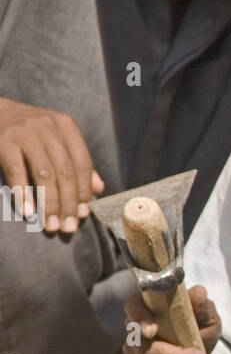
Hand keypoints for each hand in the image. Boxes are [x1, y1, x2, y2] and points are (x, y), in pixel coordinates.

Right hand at [0, 97, 103, 232]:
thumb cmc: (30, 130)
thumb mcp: (56, 139)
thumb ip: (77, 162)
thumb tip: (98, 189)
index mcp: (66, 126)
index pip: (83, 163)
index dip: (84, 191)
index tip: (83, 214)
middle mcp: (49, 127)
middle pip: (65, 172)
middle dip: (68, 203)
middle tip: (68, 227)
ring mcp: (26, 132)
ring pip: (44, 174)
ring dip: (49, 204)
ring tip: (51, 225)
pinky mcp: (5, 141)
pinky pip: (16, 172)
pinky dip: (23, 194)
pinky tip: (28, 212)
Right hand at [123, 285, 221, 353]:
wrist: (197, 351)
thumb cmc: (197, 327)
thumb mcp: (206, 316)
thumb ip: (202, 307)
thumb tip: (200, 293)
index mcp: (146, 308)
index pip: (134, 309)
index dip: (141, 320)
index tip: (153, 330)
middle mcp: (135, 333)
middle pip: (145, 351)